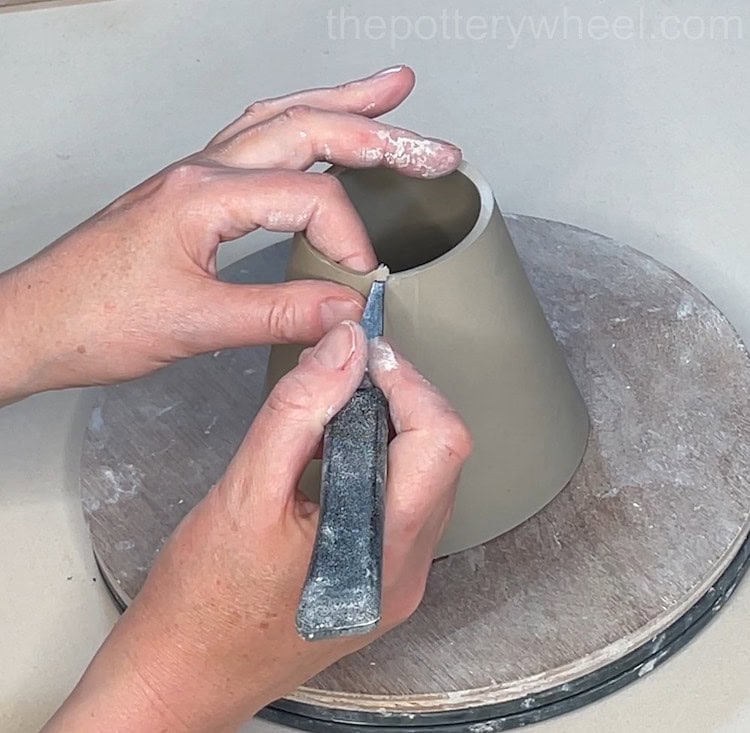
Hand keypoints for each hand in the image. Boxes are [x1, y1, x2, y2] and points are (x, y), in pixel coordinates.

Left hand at [0, 66, 460, 402]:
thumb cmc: (95, 320)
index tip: (362, 281)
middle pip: (307, 131)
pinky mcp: (191, 190)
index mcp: (204, 197)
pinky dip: (298, 124)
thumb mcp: (194, 325)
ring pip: (280, 119)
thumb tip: (344, 311)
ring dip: (341, 106)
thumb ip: (278, 314)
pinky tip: (317, 124)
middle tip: (433, 148)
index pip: (309, 197)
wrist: (37, 321)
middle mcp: (202, 172)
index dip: (349, 238)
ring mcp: (195, 175)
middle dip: (380, 135)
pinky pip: (254, 137)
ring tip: (391, 93)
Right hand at [44, 323, 471, 731]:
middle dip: (401, 400)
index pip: (441, 441)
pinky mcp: (376, 582)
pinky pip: (398, 505)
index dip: (409, 384)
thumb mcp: (245, 493)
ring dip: (387, 430)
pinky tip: (334, 449)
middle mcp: (407, 569)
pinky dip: (374, 463)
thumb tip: (345, 347)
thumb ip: (299, 412)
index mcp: (386, 550)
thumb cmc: (201, 602)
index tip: (364, 355)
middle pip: (439, 457)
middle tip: (347, 370)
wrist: (181, 679)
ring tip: (336, 404)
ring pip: (422, 479)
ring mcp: (396, 580)